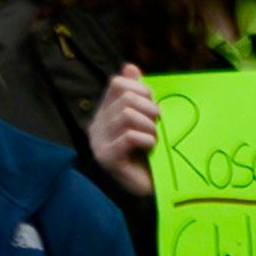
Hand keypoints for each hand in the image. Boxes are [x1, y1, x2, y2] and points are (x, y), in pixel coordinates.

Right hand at [85, 66, 158, 201]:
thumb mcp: (147, 119)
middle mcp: (97, 125)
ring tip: (155, 138)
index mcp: (105, 112)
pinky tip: (149, 149)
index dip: (141, 89)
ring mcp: (99, 142)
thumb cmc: (151, 153)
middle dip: (149, 109)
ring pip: (127, 115)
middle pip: (125, 99)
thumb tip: (130, 66)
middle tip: (158, 124)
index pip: (118, 83)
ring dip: (150, 126)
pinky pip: (130, 137)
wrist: (151, 188)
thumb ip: (138, 95)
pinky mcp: (106, 158)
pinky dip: (147, 140)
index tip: (153, 105)